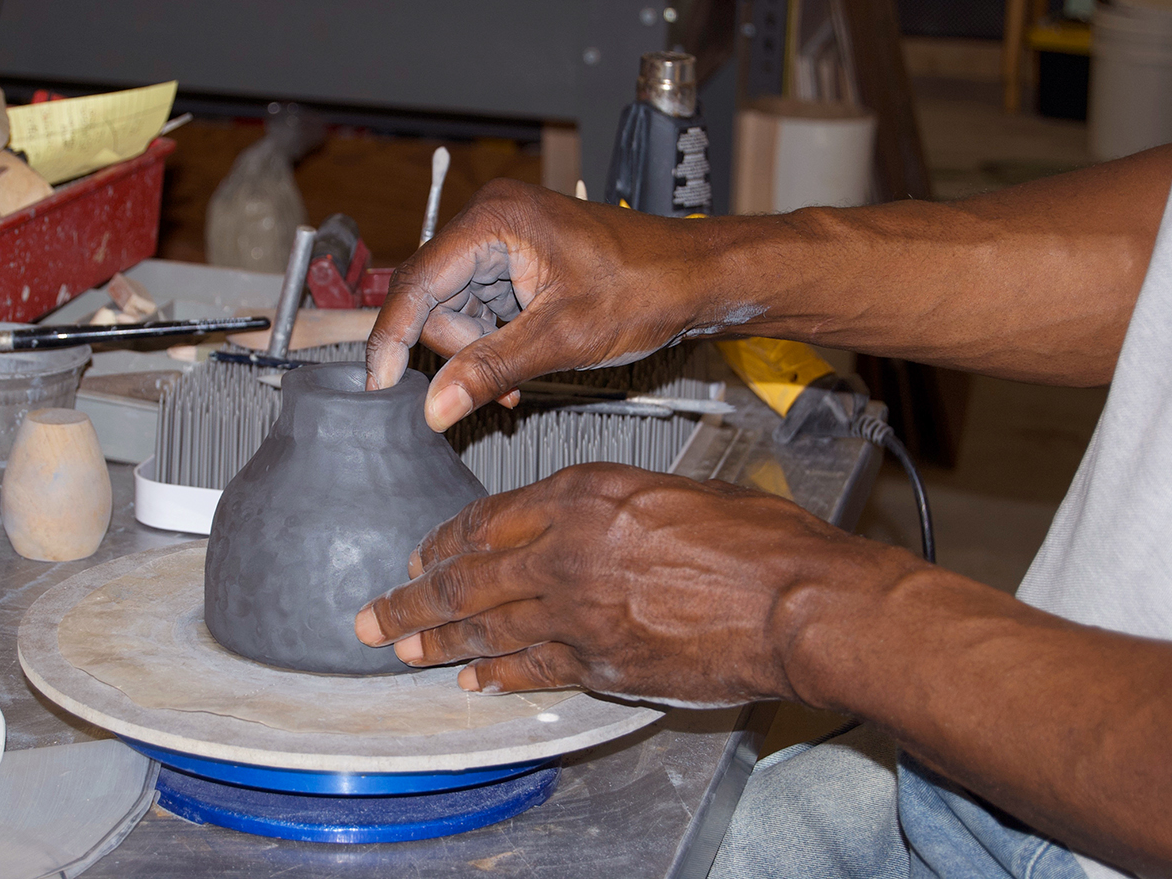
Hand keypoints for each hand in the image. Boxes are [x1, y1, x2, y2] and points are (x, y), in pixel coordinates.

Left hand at [354, 462, 918, 705]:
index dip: (444, 543)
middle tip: (373, 615)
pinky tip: (475, 681)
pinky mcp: (602, 662)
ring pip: (486, 627)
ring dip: (437, 641)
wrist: (798, 600)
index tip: (419, 556)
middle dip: (412, 600)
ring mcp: (578, 609)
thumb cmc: (757, 538)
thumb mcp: (672, 490)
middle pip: (467, 578)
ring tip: (400, 649)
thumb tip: (583, 525)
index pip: (487, 520)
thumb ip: (611, 508)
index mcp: (582, 494)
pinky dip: (499, 675)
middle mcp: (566, 548)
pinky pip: (533, 669)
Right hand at [365, 179, 741, 430]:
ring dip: (479, 350)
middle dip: (458, 349)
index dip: (392, 339)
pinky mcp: (516, 258)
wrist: (695, 277)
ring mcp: (503, 237)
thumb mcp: (562, 338)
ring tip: (520, 377)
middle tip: (498, 385)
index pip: (416, 283)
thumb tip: (435, 406)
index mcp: (495, 219)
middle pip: (432, 298)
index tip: (379, 385)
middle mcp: (491, 218)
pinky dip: (494, 340)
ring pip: (455, 308)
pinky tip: (523, 360)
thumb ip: (491, 370)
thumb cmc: (648, 286)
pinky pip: (481, 306)